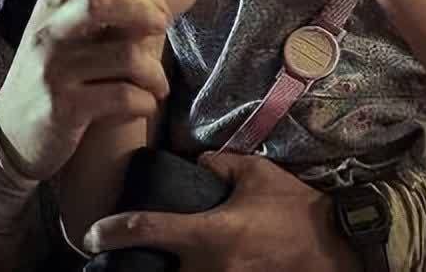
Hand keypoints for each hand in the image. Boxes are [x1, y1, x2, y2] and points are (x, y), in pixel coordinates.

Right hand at [0, 0, 172, 180]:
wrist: (13, 135)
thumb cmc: (52, 72)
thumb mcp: (58, 31)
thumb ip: (85, 1)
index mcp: (51, 8)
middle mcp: (49, 33)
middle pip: (97, 3)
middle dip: (140, 9)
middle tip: (163, 22)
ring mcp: (54, 71)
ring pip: (124, 57)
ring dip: (153, 73)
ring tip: (157, 82)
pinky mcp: (65, 108)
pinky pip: (123, 97)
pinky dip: (144, 102)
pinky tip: (142, 103)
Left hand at [82, 152, 361, 271]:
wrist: (335, 246)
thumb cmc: (294, 208)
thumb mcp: (256, 173)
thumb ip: (219, 165)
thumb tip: (196, 163)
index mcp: (210, 233)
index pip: (147, 231)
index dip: (112, 232)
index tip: (91, 235)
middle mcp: (209, 267)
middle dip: (135, 267)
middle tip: (118, 255)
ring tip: (149, 261)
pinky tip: (188, 264)